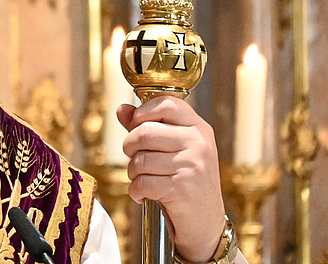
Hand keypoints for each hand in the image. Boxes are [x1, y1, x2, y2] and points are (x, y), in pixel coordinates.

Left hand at [117, 96, 225, 262]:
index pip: (166, 103)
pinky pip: (142, 183)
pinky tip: (144, 195)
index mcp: (199, 128)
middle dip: (130, 147)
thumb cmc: (185, 181)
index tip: (137, 128)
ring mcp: (193, 166)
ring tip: (144, 179)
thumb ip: (147, 126)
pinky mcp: (182, 189)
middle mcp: (199, 144)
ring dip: (132, 173)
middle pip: (144, 132)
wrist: (206, 225)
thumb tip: (121, 108)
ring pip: (140, 159)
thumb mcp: (172, 149)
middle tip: (135, 159)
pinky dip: (136, 192)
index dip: (143, 113)